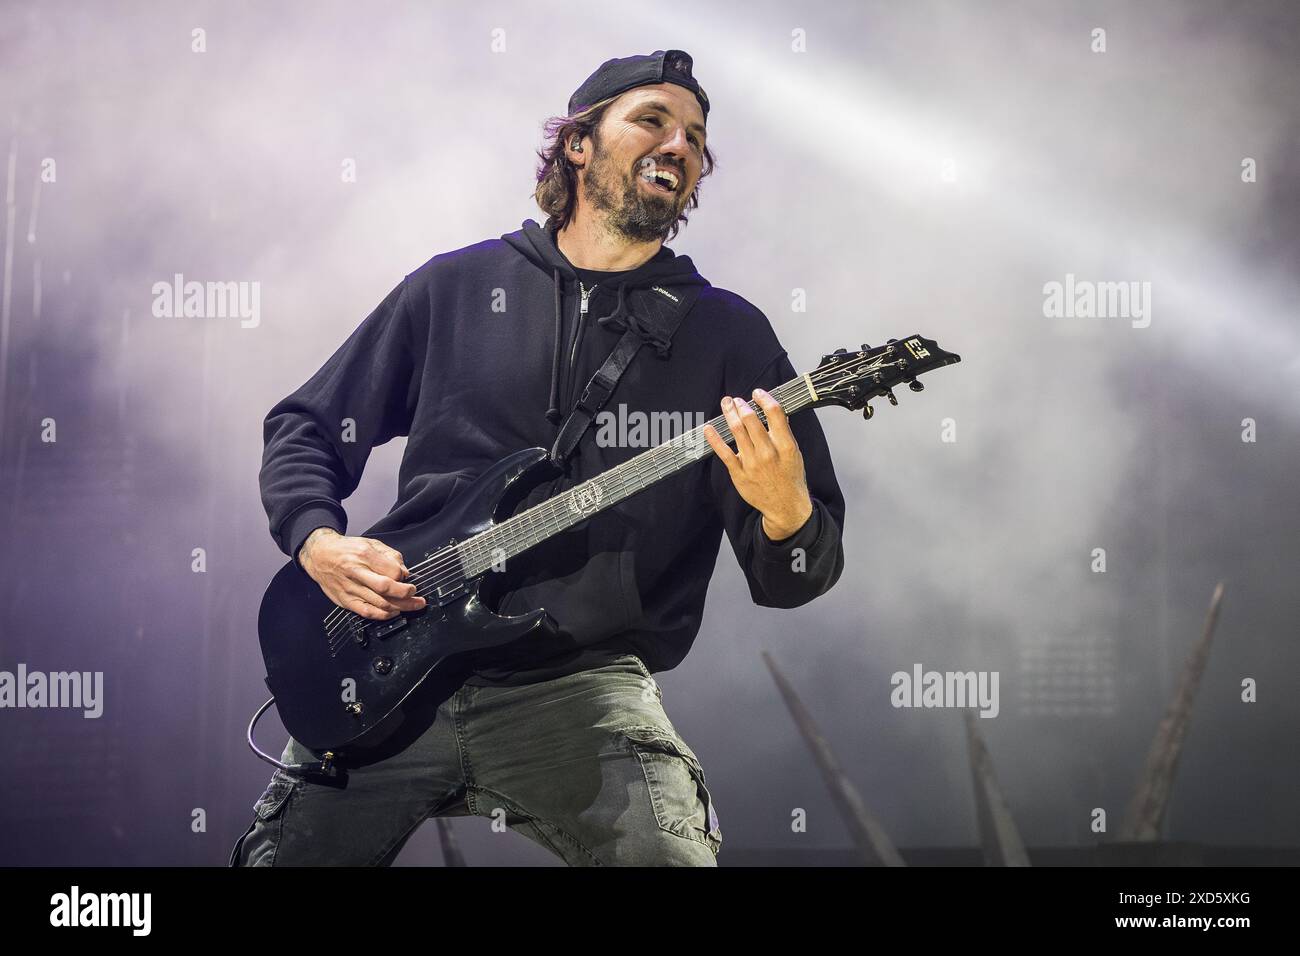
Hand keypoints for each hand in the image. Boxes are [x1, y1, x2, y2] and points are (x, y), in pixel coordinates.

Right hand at [299, 527, 426, 620]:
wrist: (319, 555)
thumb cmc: (346, 549)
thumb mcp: (370, 543)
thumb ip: (390, 556)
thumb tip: (404, 572)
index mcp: (364, 555)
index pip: (392, 571)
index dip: (404, 577)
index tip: (408, 578)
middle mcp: (356, 572)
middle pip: (386, 588)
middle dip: (406, 594)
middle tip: (416, 595)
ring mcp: (350, 588)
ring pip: (379, 603)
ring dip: (401, 607)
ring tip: (412, 605)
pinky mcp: (346, 600)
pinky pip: (367, 612)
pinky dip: (383, 615)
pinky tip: (394, 612)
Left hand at [703, 388, 813, 539]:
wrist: (785, 506)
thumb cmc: (790, 479)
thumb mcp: (795, 454)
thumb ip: (785, 434)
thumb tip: (777, 414)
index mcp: (785, 445)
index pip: (774, 414)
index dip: (764, 399)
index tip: (757, 393)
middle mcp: (768, 452)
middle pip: (751, 420)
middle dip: (742, 405)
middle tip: (736, 399)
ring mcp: (752, 463)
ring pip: (737, 432)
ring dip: (729, 414)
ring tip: (726, 405)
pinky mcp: (739, 473)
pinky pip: (724, 453)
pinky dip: (715, 439)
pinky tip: (709, 428)